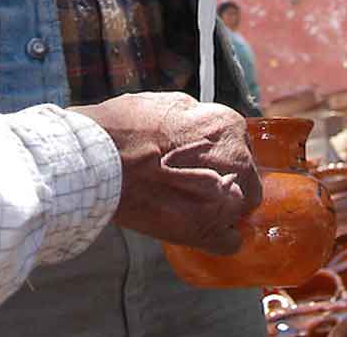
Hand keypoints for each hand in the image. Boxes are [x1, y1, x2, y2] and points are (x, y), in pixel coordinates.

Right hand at [71, 92, 262, 255]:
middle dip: (224, 179)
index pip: (238, 144)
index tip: (201, 159)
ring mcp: (227, 198)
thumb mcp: (164, 105)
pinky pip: (230, 241)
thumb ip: (191, 119)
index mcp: (226, 125)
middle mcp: (237, 159)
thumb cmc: (123, 131)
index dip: (218, 153)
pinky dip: (217, 237)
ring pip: (240, 206)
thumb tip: (195, 128)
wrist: (101, 161)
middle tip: (193, 182)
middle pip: (245, 175)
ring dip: (220, 206)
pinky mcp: (209, 230)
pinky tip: (197, 229)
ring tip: (186, 204)